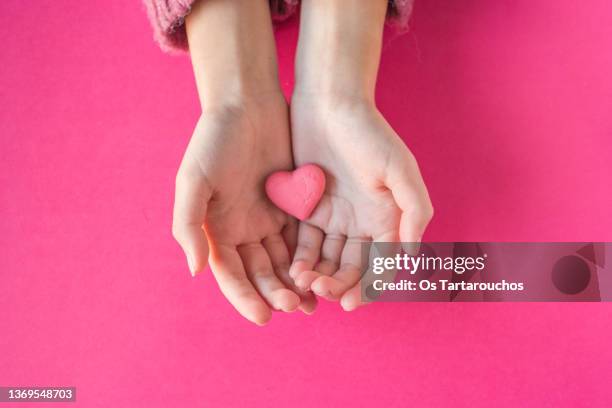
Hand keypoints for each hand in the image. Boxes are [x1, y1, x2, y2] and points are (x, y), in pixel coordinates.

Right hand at [173, 95, 315, 324]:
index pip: (231, 273)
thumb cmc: (213, 140)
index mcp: (217, 229)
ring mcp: (268, 218)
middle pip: (259, 272)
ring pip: (283, 260)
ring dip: (295, 283)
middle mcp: (242, 229)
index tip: (264, 317)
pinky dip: (310, 257)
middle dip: (276, 293)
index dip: (245, 297)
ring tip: (312, 303)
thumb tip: (194, 270)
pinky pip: (302, 237)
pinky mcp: (292, 205)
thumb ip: (189, 224)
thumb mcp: (193, 179)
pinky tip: (324, 272)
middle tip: (295, 308)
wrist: (246, 105)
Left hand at [288, 95, 433, 310]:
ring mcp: (334, 218)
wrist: (329, 103)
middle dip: (339, 284)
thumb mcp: (399, 169)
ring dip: (318, 275)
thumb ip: (413, 212)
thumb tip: (411, 257)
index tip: (352, 302)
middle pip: (351, 267)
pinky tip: (294, 270)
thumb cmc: (369, 133)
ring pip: (326, 259)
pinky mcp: (307, 210)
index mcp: (388, 218)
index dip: (368, 287)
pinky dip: (301, 258)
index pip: (380, 264)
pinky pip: (304, 242)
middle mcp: (362, 223)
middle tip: (323, 292)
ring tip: (306, 283)